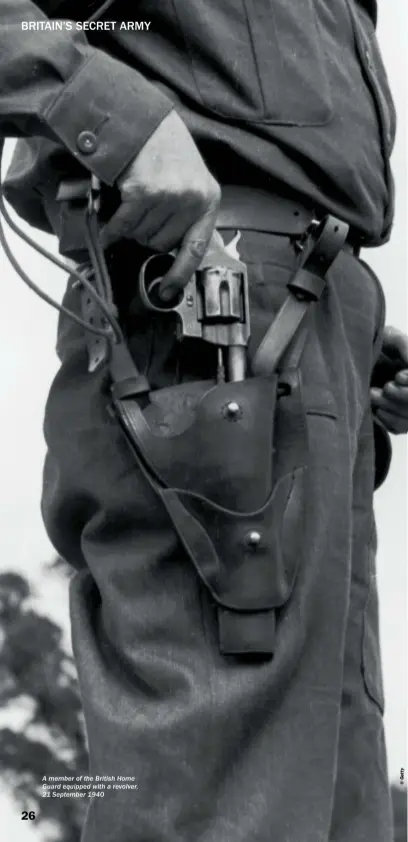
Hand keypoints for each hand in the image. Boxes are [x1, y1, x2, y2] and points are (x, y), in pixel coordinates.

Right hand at [100, 111, 220, 299]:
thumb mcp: (190, 180)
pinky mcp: (144, 192)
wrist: (142, 118)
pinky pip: (124, 225)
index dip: (180, 273)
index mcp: (208, 200)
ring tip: (132, 204)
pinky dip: (113, 228)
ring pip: (141, 235)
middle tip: (141, 215)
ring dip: (131, 227)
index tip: (167, 291)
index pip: (196, 248)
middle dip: (146, 235)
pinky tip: (109, 227)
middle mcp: (193, 199)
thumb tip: (171, 252)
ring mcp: (170, 196)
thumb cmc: (165, 151)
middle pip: (161, 243)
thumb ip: (187, 213)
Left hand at [371, 326, 407, 433]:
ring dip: (391, 408)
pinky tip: (376, 410)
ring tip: (372, 395)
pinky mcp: (398, 419)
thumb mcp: (390, 337)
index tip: (397, 376)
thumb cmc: (373, 343)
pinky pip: (401, 428)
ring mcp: (407, 405)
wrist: (352, 358)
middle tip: (384, 387)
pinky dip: (388, 420)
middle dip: (401, 396)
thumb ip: (404, 345)